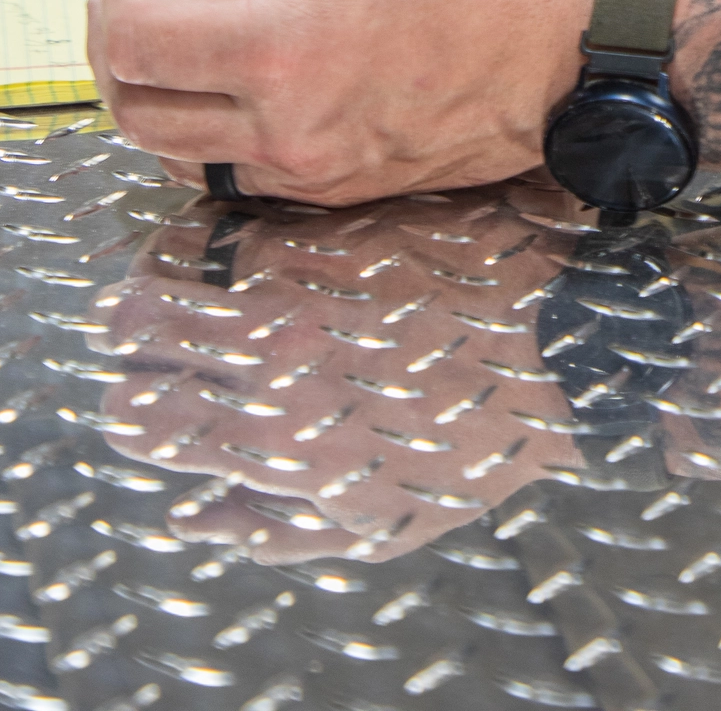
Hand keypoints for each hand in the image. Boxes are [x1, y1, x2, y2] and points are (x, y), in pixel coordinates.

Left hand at [88, 0, 603, 203]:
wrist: (573, 52)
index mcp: (288, 50)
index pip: (137, 45)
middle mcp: (287, 129)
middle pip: (137, 113)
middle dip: (118, 50)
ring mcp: (312, 171)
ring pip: (176, 156)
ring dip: (160, 95)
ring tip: (197, 33)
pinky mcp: (338, 190)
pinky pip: (235, 173)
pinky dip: (211, 128)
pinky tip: (251, 70)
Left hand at [101, 192, 591, 561]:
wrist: (582, 339)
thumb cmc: (503, 254)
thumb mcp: (399, 199)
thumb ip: (312, 213)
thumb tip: (238, 224)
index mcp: (286, 277)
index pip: (162, 269)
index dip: (160, 263)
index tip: (167, 263)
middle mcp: (273, 365)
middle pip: (139, 350)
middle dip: (138, 335)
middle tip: (149, 328)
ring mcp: (300, 448)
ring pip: (163, 434)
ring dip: (153, 410)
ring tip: (157, 402)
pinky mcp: (341, 511)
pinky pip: (242, 522)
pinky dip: (217, 507)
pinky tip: (209, 498)